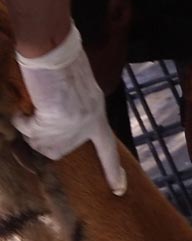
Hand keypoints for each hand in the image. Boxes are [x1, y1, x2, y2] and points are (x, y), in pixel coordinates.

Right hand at [12, 23, 126, 194]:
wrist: (54, 50)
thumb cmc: (64, 63)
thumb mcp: (81, 91)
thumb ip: (76, 111)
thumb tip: (58, 126)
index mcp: (97, 117)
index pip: (107, 151)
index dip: (113, 172)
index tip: (120, 190)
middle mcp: (88, 124)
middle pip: (57, 151)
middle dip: (42, 138)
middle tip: (39, 116)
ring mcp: (73, 125)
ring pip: (41, 145)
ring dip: (31, 130)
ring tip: (34, 109)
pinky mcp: (55, 121)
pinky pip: (29, 133)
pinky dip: (22, 122)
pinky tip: (26, 109)